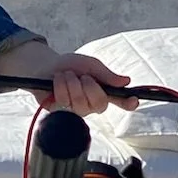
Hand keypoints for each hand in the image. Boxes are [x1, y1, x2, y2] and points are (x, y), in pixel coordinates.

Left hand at [0, 40, 132, 115]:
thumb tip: (125, 81)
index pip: (119, 101)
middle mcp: (91, 104)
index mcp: (102, 91)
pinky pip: (65, 102)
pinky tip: (57, 81)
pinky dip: (61, 87)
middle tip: (81, 76)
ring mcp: (77, 110)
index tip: (134, 100)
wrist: (44, 66)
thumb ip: (106, 74)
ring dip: (72, 84)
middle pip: (100, 104)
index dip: (127, 102)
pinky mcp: (61, 113)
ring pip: (81, 103)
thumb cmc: (69, 65)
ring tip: (66, 75)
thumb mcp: (89, 64)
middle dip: (89, 86)